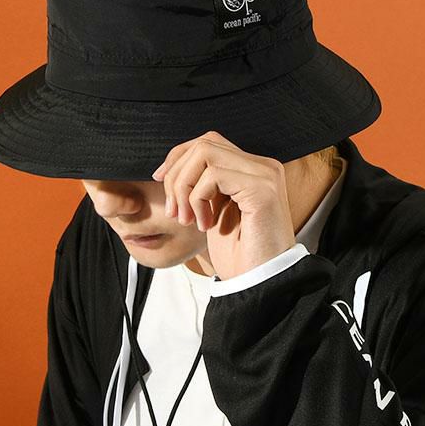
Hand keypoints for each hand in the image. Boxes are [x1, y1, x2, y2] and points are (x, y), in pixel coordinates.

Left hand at [151, 130, 296, 280]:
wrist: (262, 284)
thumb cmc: (239, 254)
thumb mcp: (214, 211)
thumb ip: (203, 185)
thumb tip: (172, 167)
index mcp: (253, 169)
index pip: (208, 141)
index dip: (178, 157)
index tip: (160, 180)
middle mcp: (263, 166)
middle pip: (204, 143)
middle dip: (177, 174)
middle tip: (175, 210)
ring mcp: (265, 175)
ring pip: (205, 153)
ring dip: (184, 187)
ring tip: (187, 219)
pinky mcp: (262, 188)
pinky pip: (213, 176)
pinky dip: (197, 200)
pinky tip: (205, 225)